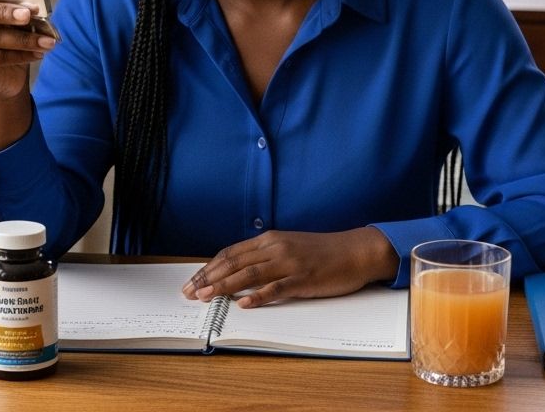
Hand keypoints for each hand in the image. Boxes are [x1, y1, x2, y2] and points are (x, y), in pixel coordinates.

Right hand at [0, 0, 55, 101]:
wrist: (5, 77)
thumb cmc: (6, 41)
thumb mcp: (11, 19)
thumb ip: (15, 8)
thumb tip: (31, 9)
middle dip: (6, 11)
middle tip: (30, 13)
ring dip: (24, 37)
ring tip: (47, 40)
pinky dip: (22, 54)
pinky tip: (38, 53)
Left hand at [181, 227, 398, 307]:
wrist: (355, 251)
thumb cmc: (322, 251)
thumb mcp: (288, 246)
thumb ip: (264, 256)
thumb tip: (238, 272)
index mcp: (269, 239)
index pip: (230, 253)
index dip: (208, 267)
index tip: (192, 281)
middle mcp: (275, 248)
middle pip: (233, 263)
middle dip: (208, 278)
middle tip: (190, 293)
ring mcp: (289, 263)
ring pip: (249, 274)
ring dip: (224, 286)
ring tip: (205, 297)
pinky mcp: (303, 278)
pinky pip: (276, 288)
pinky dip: (258, 296)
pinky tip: (244, 305)